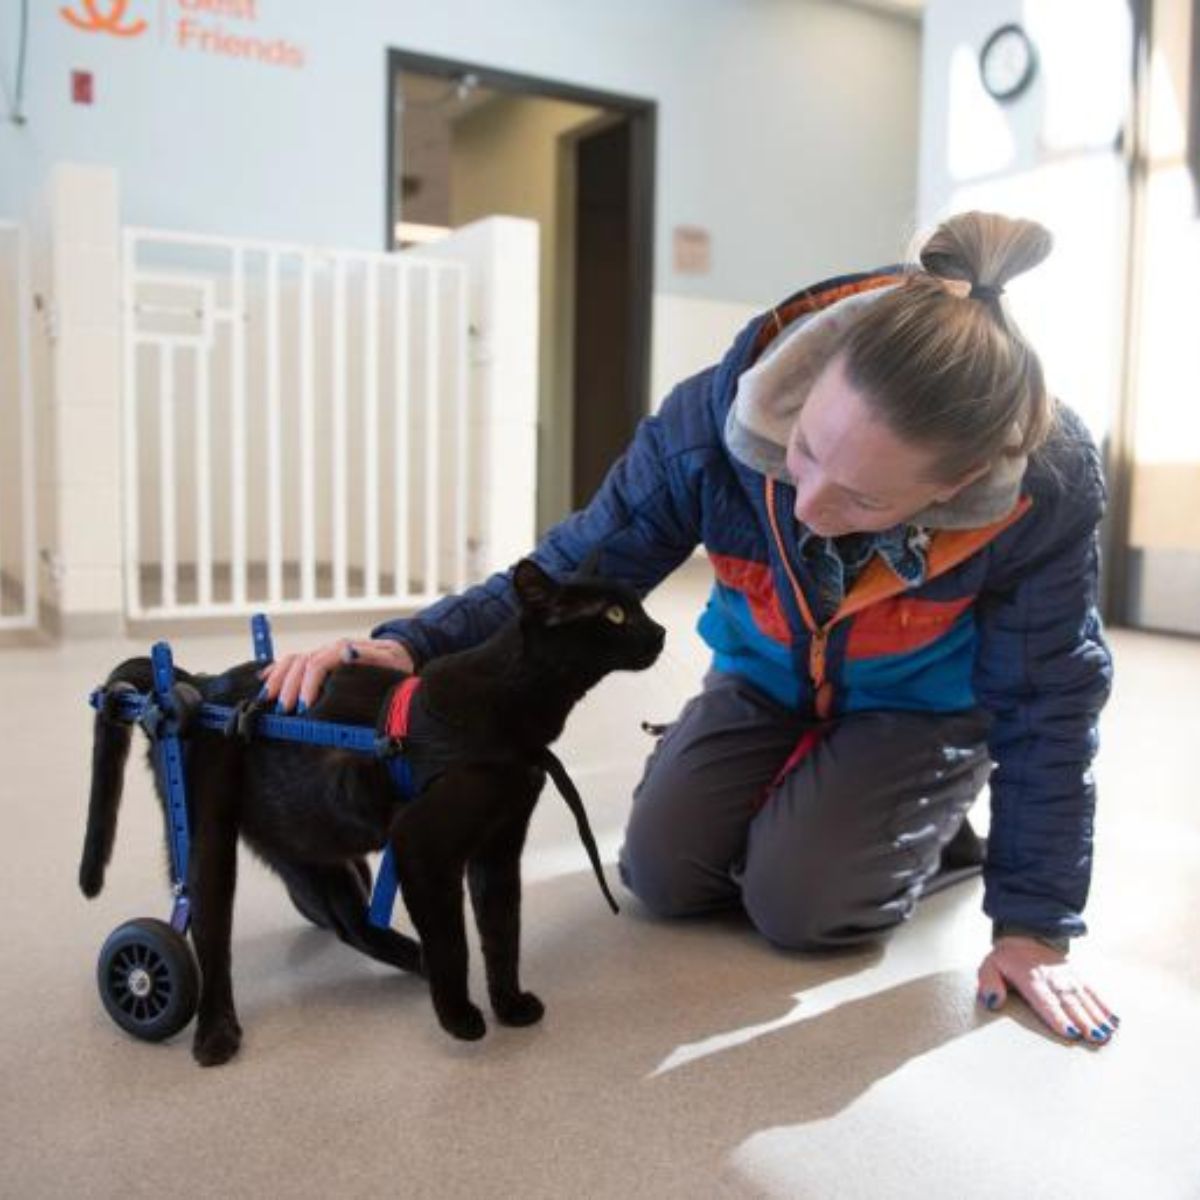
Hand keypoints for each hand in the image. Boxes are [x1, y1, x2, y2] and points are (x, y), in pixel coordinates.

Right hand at [259, 638, 414, 711]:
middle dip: (289, 687)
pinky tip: (265, 680)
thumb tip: (347, 653)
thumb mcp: (390, 661)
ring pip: (292, 661)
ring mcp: (323, 653)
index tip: (303, 706)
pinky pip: (293, 661)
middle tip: (285, 711)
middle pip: (301, 663)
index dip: (307, 685)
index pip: (318, 663)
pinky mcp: (320, 660)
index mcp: (345, 648)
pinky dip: (277, 669)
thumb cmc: (396, 663)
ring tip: (267, 698)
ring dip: (278, 679)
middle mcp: (330, 649)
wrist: (399, 654)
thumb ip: (371, 657)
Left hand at [977, 936, 1118, 1045]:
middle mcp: (1052, 978)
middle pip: (1069, 1002)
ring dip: (1097, 1016)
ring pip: (1084, 998)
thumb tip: (993, 1001)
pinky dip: (1104, 1004)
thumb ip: (988, 983)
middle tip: (1096, 1037)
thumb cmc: (1007, 959)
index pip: (1045, 1000)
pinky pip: (1092, 990)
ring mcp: (1067, 976)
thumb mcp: (989, 966)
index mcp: (1030, 978)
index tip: (1070, 1032)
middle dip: (1083, 1020)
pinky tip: (1114, 1019)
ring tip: (1107, 1032)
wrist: (1026, 935)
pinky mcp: (1077, 976)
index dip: (1058, 1016)